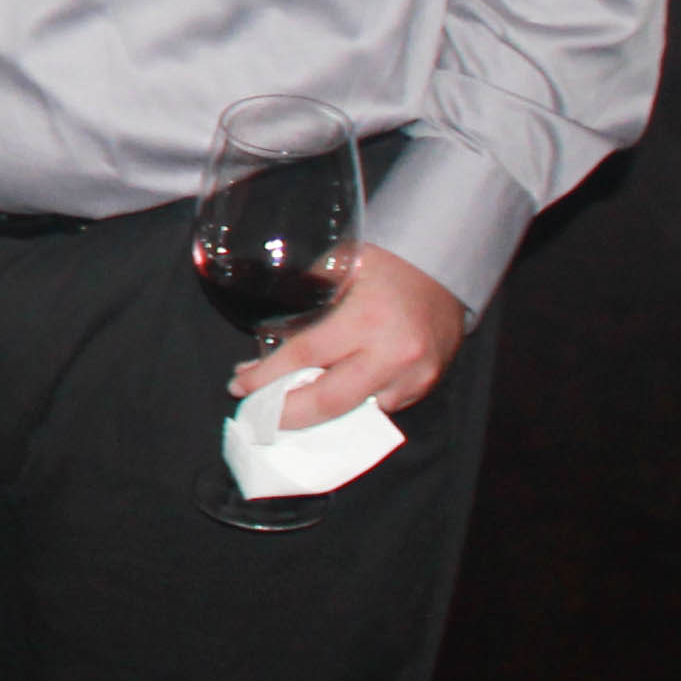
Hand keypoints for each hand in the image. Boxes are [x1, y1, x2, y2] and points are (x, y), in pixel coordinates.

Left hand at [232, 243, 466, 423]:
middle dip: (286, 414)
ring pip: (355, 412)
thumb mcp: (338, 269)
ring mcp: (413, 375)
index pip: (303, 357)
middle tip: (257, 415)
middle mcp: (392, 354)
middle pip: (329, 401)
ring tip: (284, 408)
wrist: (442, 268)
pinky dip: (351, 406)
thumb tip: (266, 334)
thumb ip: (305, 299)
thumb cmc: (384, 264)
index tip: (239, 386)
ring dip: (317, 414)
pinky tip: (326, 397)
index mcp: (365, 320)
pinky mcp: (425, 385)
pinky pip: (381, 407)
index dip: (265, 377)